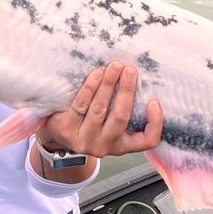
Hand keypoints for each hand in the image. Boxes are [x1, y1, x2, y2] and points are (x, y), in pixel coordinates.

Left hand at [38, 61, 163, 157]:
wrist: (57, 135)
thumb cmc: (90, 123)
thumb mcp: (110, 124)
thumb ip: (123, 109)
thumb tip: (135, 77)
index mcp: (122, 145)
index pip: (147, 141)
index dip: (155, 123)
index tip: (154, 101)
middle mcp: (105, 146)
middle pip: (120, 118)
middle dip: (126, 91)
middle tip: (130, 70)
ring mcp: (84, 140)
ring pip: (99, 109)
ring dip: (108, 84)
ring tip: (114, 67)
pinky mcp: (66, 129)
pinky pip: (80, 104)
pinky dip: (90, 87)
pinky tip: (96, 74)